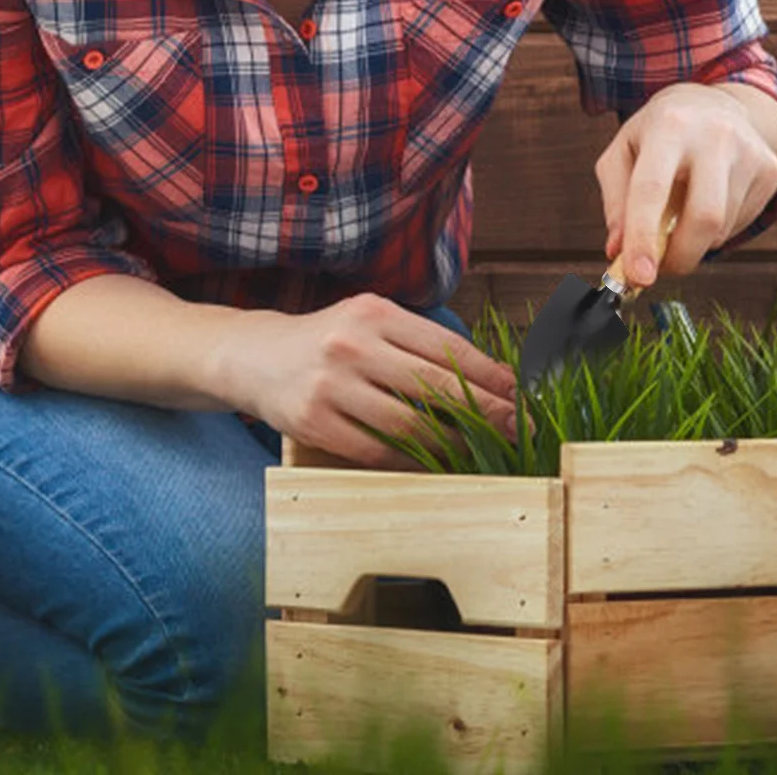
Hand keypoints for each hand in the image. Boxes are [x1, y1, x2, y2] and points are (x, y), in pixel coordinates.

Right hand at [215, 293, 519, 467]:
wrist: (255, 356)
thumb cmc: (329, 339)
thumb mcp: (371, 321)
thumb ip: (419, 342)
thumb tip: (490, 375)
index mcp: (375, 312)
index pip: (446, 347)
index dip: (490, 374)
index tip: (521, 393)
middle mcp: (353, 345)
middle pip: (435, 385)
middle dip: (486, 410)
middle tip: (518, 427)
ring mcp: (330, 386)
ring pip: (408, 424)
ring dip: (453, 443)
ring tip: (482, 451)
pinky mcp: (313, 423)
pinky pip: (375, 451)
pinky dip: (411, 462)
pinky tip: (435, 465)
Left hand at [597, 82, 776, 288]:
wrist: (713, 104)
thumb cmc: (660, 133)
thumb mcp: (623, 152)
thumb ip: (615, 202)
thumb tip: (619, 251)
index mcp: (669, 125)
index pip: (653, 189)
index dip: (644, 238)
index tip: (639, 276)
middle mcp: (714, 134)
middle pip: (704, 217)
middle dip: (680, 256)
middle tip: (660, 268)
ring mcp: (748, 150)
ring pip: (722, 227)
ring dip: (695, 242)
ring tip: (681, 217)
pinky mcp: (768, 168)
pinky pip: (741, 223)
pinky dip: (716, 230)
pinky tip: (707, 202)